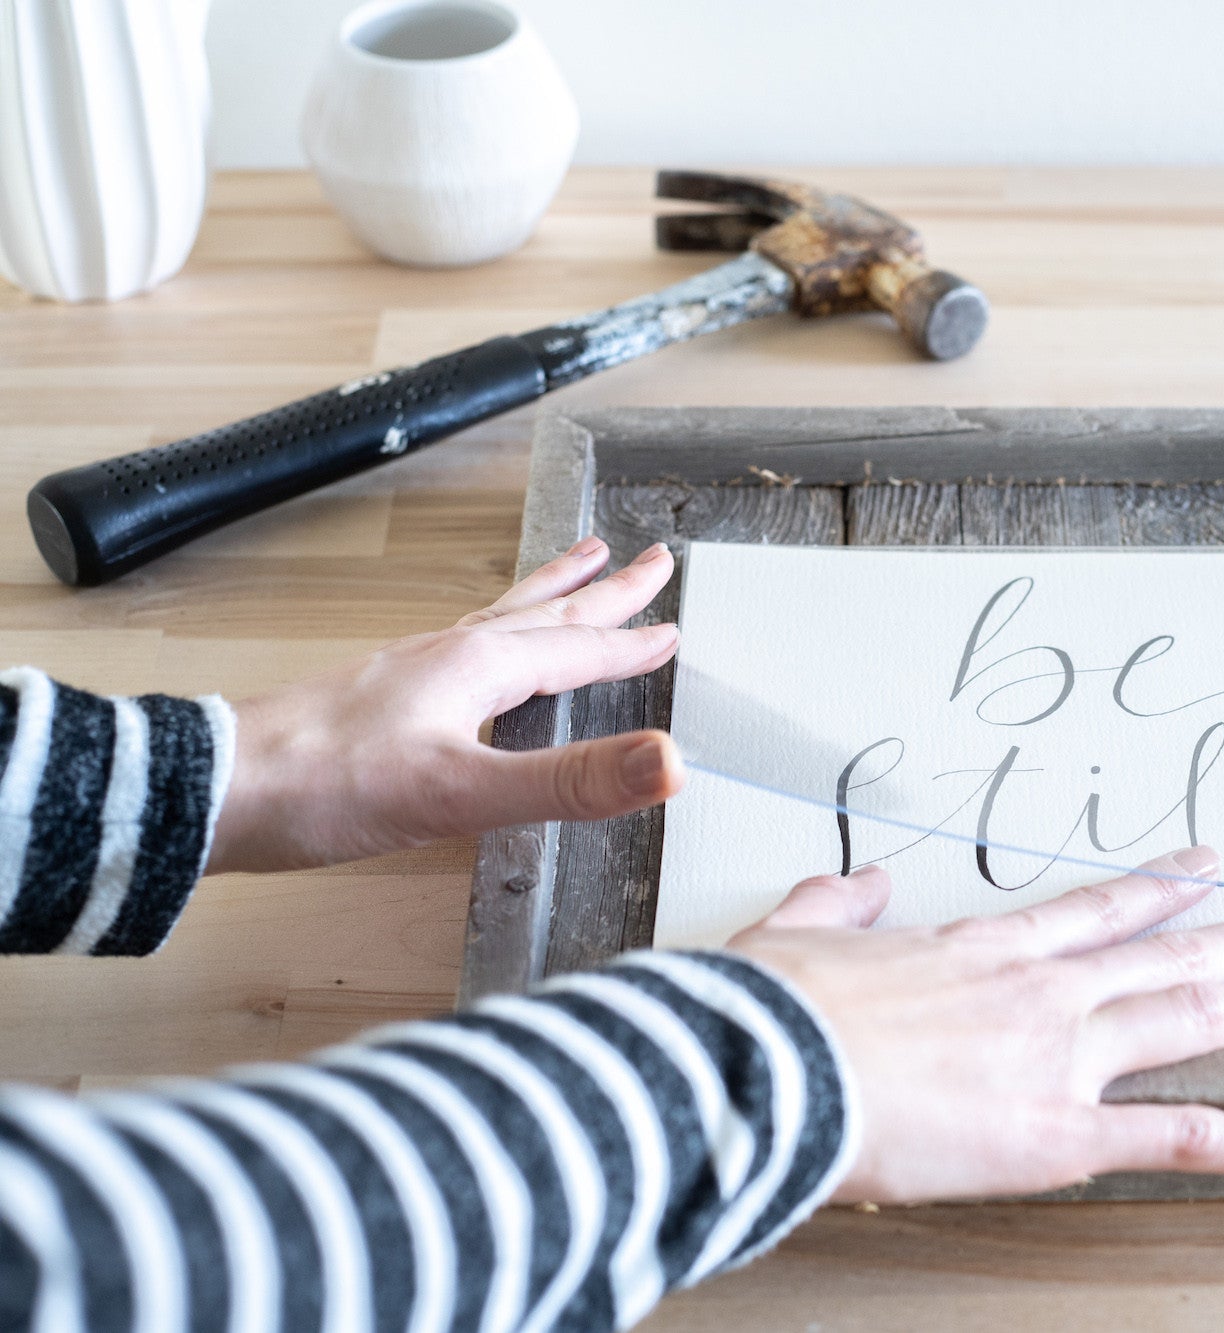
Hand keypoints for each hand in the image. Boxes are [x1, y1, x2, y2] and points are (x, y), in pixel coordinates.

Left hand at [209, 537, 685, 872]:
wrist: (215, 790)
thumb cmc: (324, 788)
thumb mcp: (463, 792)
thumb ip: (570, 780)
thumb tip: (668, 761)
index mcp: (478, 669)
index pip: (577, 650)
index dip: (630, 646)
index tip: (673, 630)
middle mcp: (447, 657)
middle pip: (543, 614)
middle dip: (600, 591)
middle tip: (645, 560)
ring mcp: (410, 674)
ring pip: (501, 622)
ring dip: (548, 596)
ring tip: (574, 566)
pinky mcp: (380, 700)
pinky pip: (461, 650)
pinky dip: (496, 637)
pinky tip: (480, 658)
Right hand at [727, 847, 1223, 1200]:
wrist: (764, 1062)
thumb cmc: (773, 1009)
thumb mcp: (796, 934)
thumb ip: (839, 904)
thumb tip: (861, 884)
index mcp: (983, 949)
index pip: (1095, 910)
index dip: (1159, 887)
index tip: (1208, 867)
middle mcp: (1042, 990)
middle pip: (1170, 954)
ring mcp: (1062, 1055)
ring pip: (1195, 1020)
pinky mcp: (1062, 1131)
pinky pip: (1187, 1138)